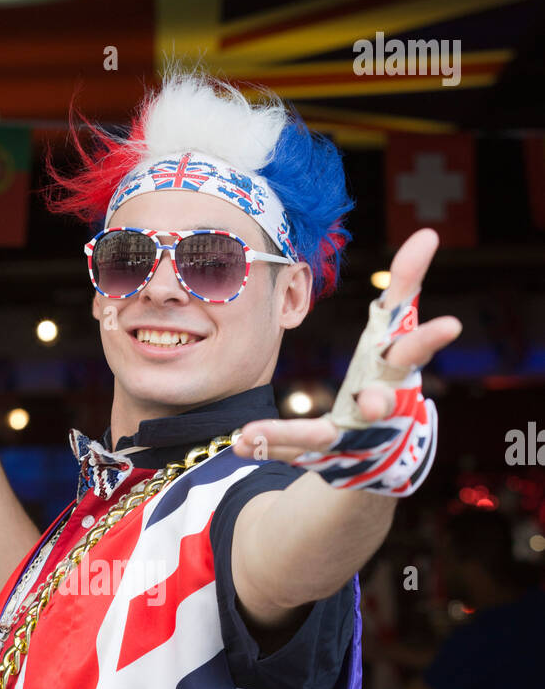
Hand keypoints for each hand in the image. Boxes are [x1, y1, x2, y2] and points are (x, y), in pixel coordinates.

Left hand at [232, 229, 461, 463]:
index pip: (414, 349)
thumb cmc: (386, 377)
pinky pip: (291, 452)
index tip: (451, 324)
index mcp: (394, 373)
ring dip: (291, 435)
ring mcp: (349, 437)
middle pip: (383, 403)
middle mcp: (378, 408)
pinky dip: (265, 445)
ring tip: (251, 433)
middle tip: (372, 404)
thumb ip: (405, 284)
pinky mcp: (321, 456)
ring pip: (322, 437)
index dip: (430, 336)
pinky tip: (236, 442)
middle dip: (380, 403)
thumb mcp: (393, 331)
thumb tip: (428, 232)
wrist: (378, 450)